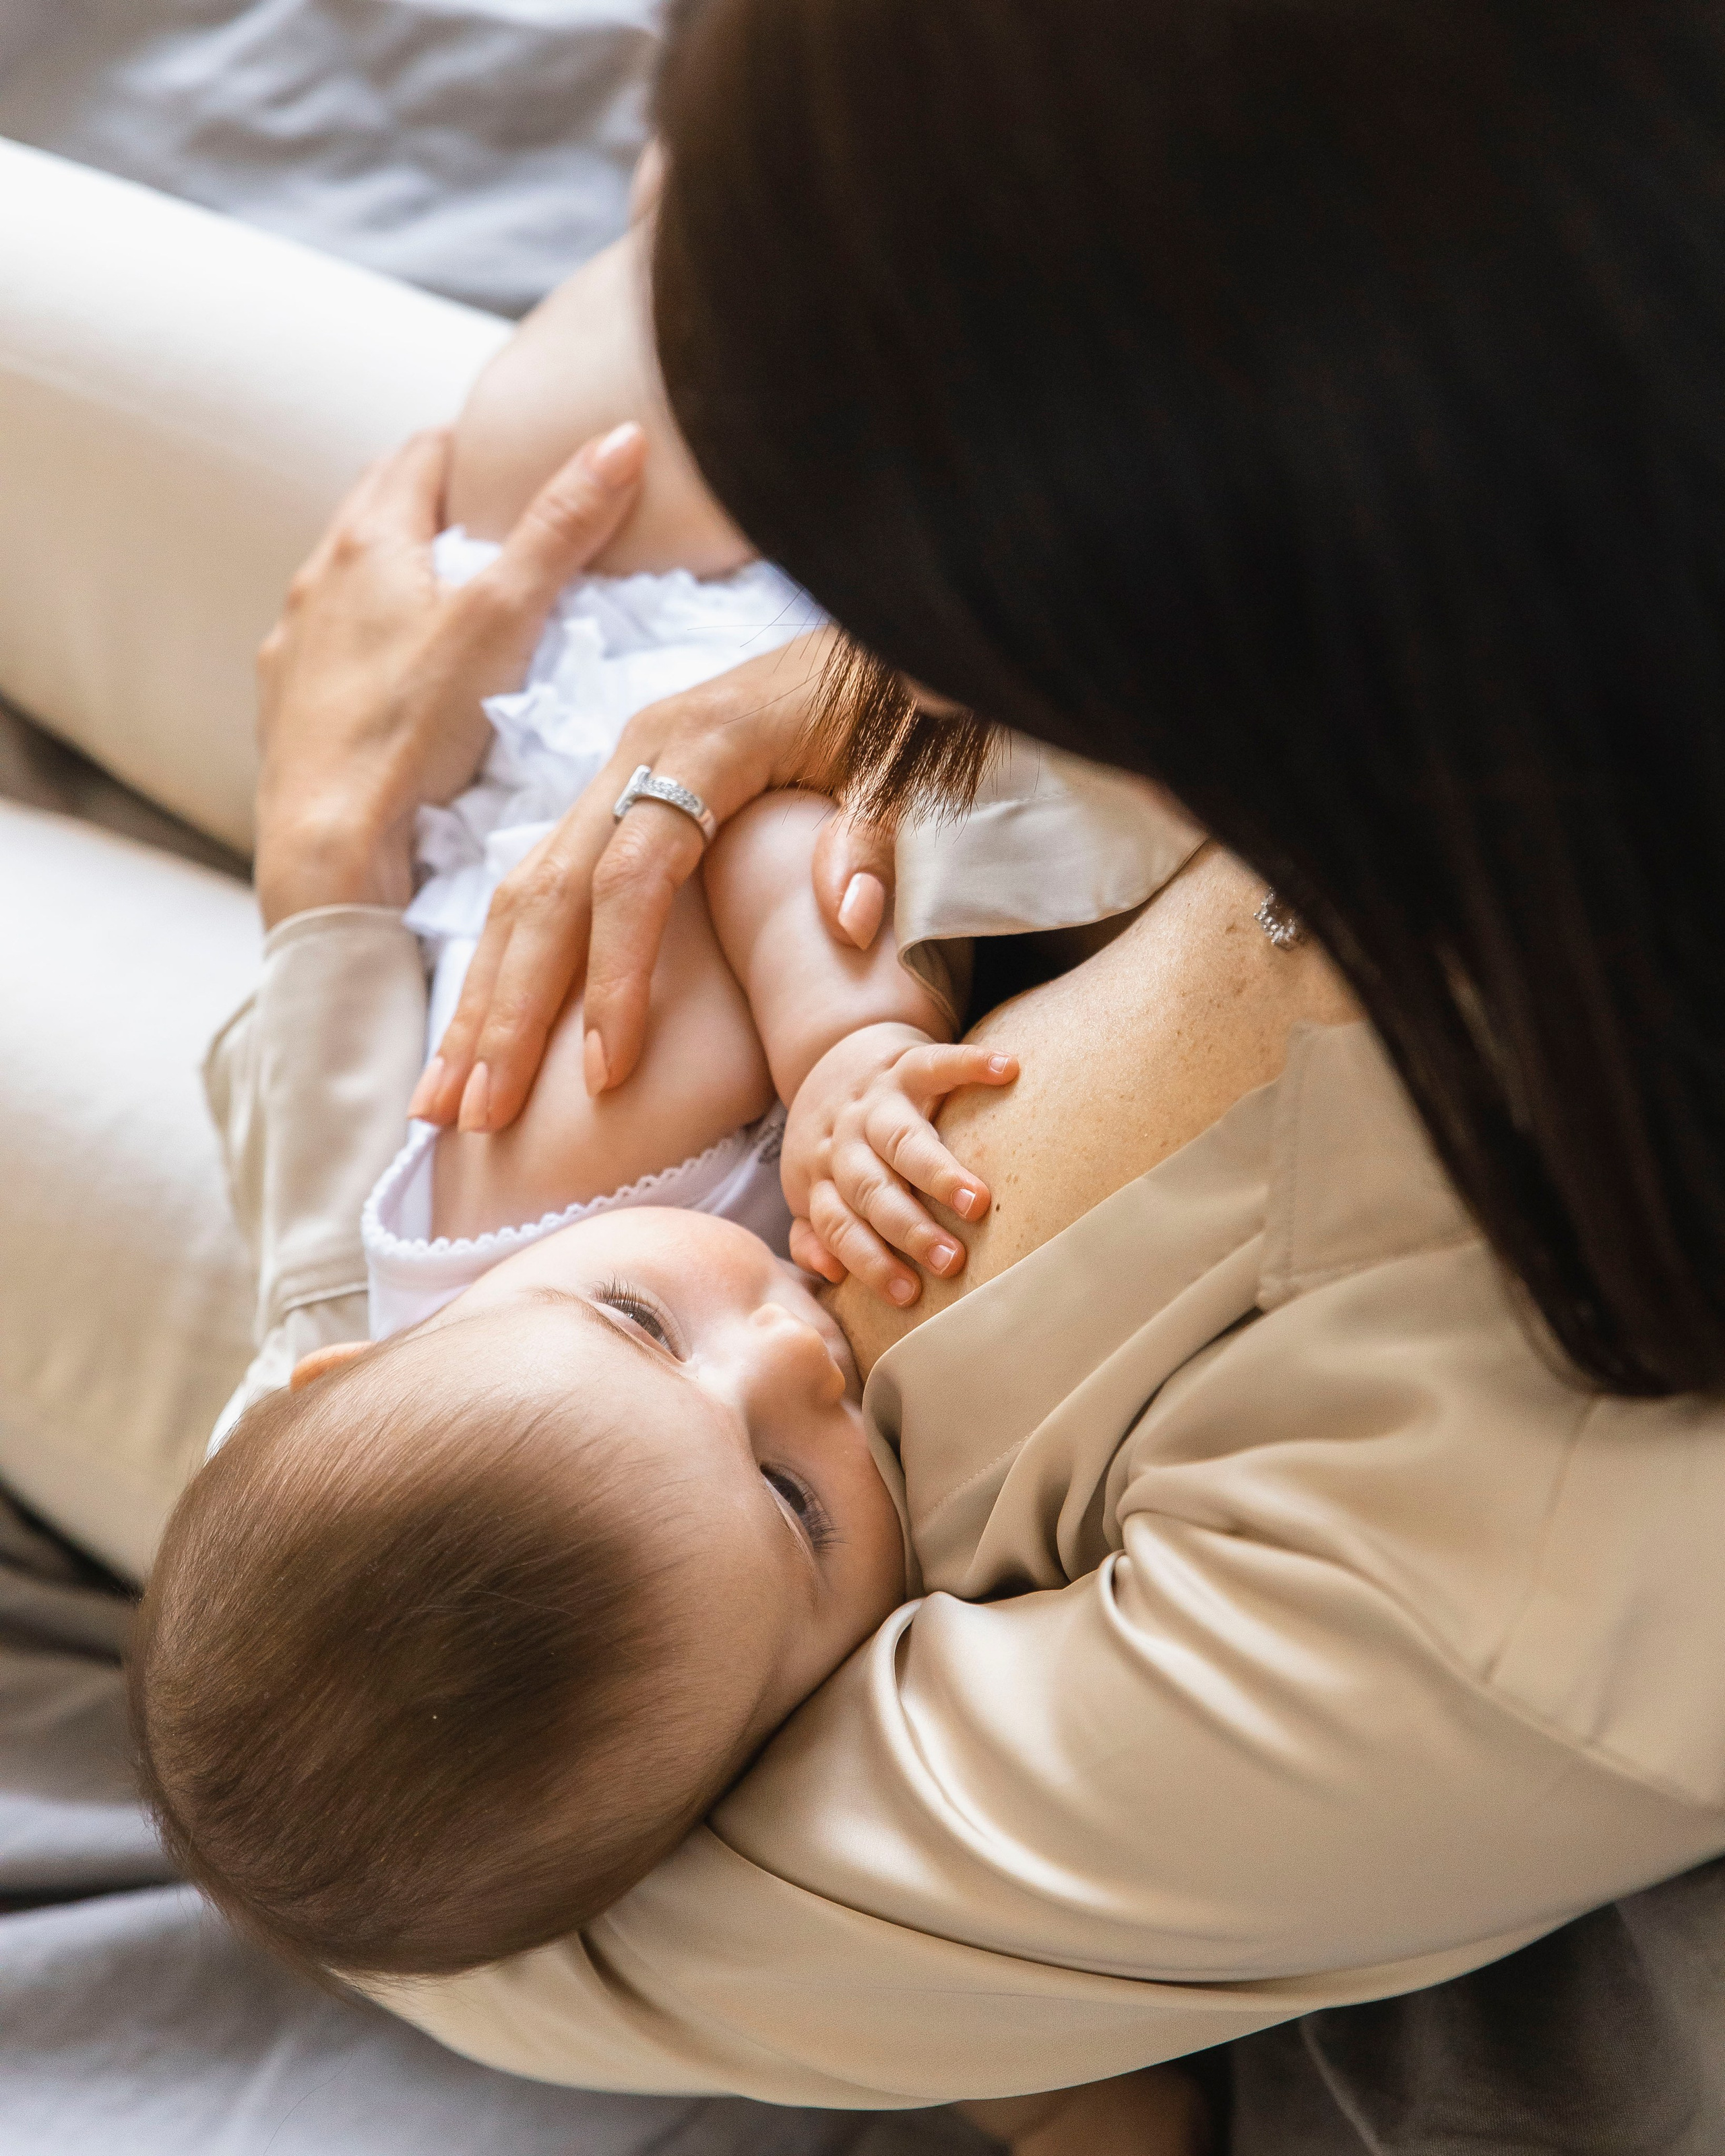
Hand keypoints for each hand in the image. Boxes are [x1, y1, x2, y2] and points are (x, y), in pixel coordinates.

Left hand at [252, 421, 646, 927]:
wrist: (328, 847)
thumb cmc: (414, 732)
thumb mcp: (504, 618)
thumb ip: (562, 527)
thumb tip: (622, 438)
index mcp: (367, 544)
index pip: (419, 456)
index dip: (467, 447)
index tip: (503, 453)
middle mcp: (317, 583)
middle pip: (377, 512)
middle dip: (431, 504)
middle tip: (488, 517)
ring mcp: (295, 648)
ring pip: (348, 583)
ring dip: (395, 575)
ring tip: (449, 598)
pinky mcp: (287, 709)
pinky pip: (330, 650)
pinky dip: (368, 640)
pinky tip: (399, 678)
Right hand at [410, 641, 899, 1132]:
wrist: (882, 628)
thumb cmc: (898, 700)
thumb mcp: (910, 761)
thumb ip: (878, 834)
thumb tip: (849, 919)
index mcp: (704, 742)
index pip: (633, 876)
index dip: (613, 978)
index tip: (605, 1073)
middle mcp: (638, 754)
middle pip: (549, 893)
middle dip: (505, 1012)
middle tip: (474, 1116)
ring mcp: (620, 775)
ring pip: (524, 896)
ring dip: (483, 1003)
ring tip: (446, 1105)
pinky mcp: (620, 796)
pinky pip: (545, 889)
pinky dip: (508, 970)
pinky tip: (482, 1042)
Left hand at [782, 1022, 1018, 1306]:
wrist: (831, 1059)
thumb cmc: (835, 1143)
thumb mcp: (809, 1185)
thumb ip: (812, 1232)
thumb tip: (830, 1273)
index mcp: (822, 1177)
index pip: (839, 1224)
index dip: (868, 1259)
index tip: (909, 1293)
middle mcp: (845, 1142)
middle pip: (871, 1189)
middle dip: (908, 1228)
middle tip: (950, 1260)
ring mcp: (874, 1101)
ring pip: (900, 1139)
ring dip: (936, 1172)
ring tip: (976, 1202)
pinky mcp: (904, 1064)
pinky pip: (935, 1063)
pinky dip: (970, 1065)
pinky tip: (1006, 1071)